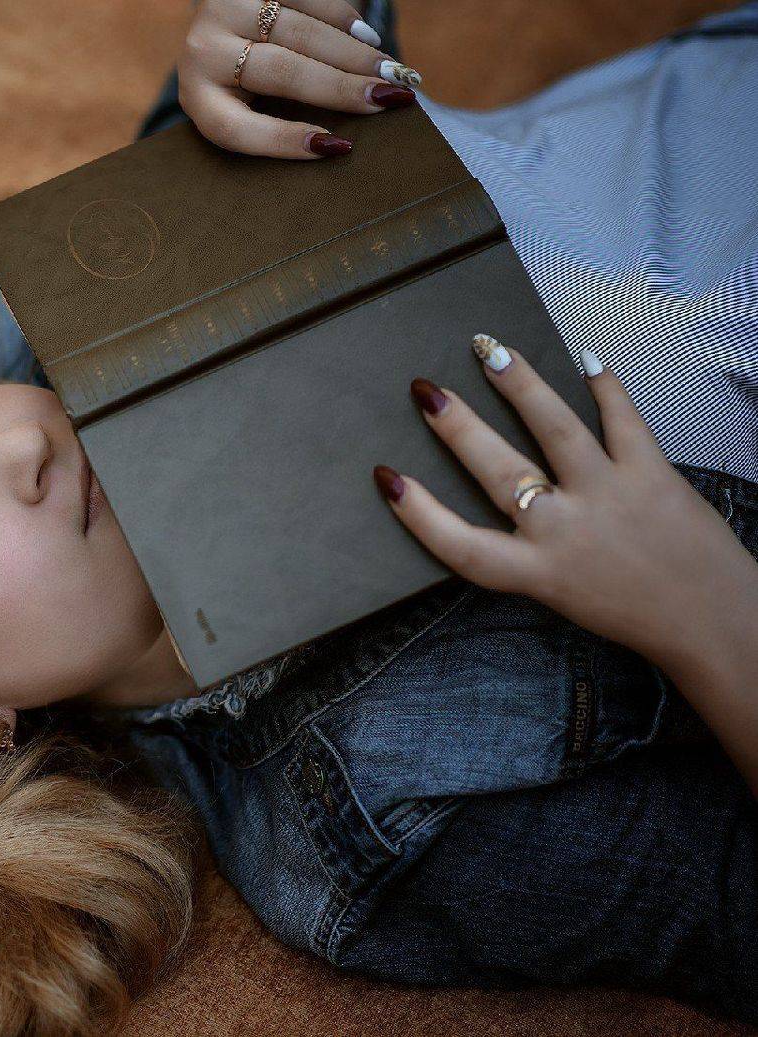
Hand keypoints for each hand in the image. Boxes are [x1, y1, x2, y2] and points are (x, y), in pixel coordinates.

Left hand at [177, 0, 420, 158]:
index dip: (286, 140)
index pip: (238, 129)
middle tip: (388, 98)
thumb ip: (280, 120)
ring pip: (299, 32)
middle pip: (279, 73)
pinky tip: (367, 38)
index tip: (337, 146)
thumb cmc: (243, 83)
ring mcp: (225, 10)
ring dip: (352, 53)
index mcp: (199, 100)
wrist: (218, 24)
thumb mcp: (246, 106)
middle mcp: (203, 53)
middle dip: (340, 88)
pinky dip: (341, 18)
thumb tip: (346, 139)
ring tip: (389, 70)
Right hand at [373, 334, 757, 674]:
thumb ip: (531, 553)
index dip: (419, 514)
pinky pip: (624, 420)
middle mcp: (564, 530)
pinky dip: (605, 386)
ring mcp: (608, 496)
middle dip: (457, 427)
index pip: (459, 545)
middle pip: (497, 470)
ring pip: (556, 429)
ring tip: (491, 351)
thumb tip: (510, 495)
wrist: (711, 621)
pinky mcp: (651, 474)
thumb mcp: (563, 594)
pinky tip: (586, 358)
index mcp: (537, 571)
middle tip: (426, 391)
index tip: (388, 480)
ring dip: (520, 385)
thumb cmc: (634, 613)